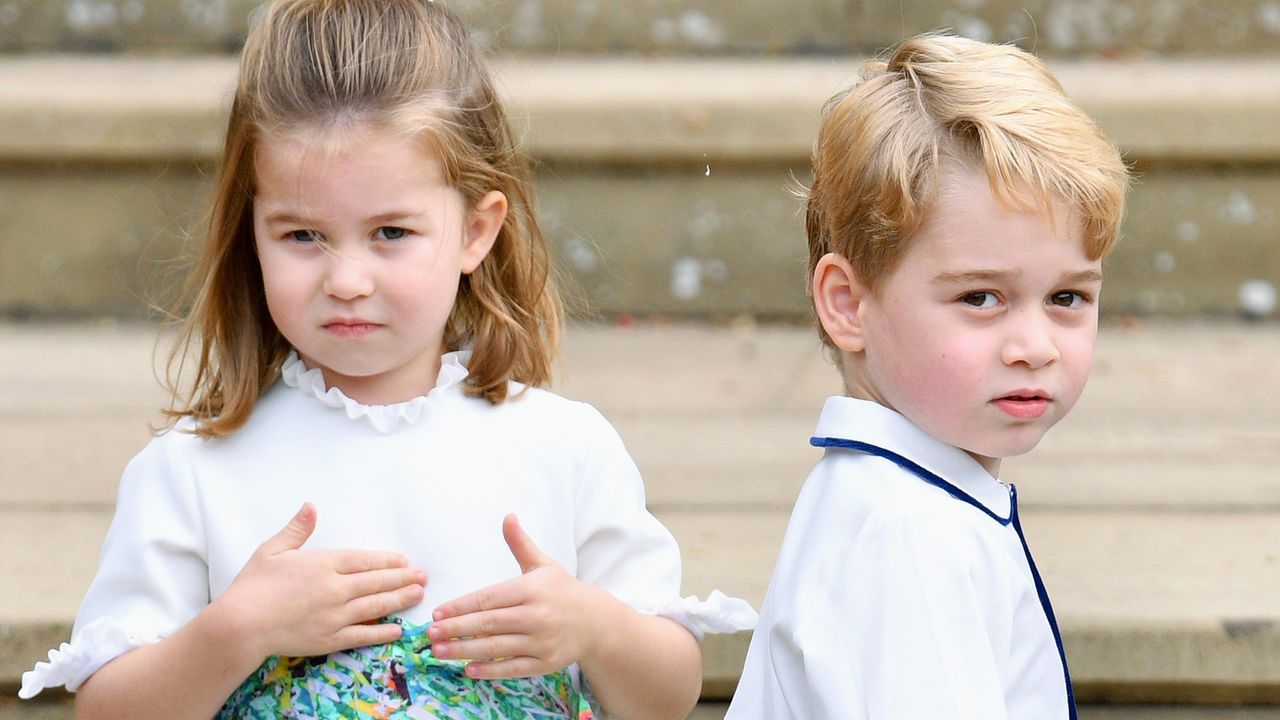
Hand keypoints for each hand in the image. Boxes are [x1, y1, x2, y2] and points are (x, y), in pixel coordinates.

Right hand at [212, 503, 426, 660]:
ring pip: (376, 606)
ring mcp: (334, 616)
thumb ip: (297, 529)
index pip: (364, 560)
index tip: (404, 560)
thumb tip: (311, 506)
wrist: (240, 625)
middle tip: (423, 576)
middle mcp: (334, 589)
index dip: (387, 561)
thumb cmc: (252, 586)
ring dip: (400, 599)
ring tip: (418, 594)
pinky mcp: (329, 639)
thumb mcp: (272, 550)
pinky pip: (363, 635)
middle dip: (402, 578)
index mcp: (322, 564)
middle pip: (376, 582)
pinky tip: (397, 629)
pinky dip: (382, 632)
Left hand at [428, 514, 607, 678]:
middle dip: (456, 629)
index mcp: (532, 589)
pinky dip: (490, 670)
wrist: (596, 622)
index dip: (461, 606)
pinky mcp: (545, 664)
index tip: (438, 613)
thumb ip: (520, 544)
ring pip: (497, 648)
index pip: (489, 598)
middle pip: (489, 623)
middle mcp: (536, 616)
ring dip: (465, 650)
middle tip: (430, 634)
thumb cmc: (563, 591)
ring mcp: (541, 642)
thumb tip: (508, 516)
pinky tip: (468, 669)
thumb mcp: (543, 565)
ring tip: (439, 651)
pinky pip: (513, 668)